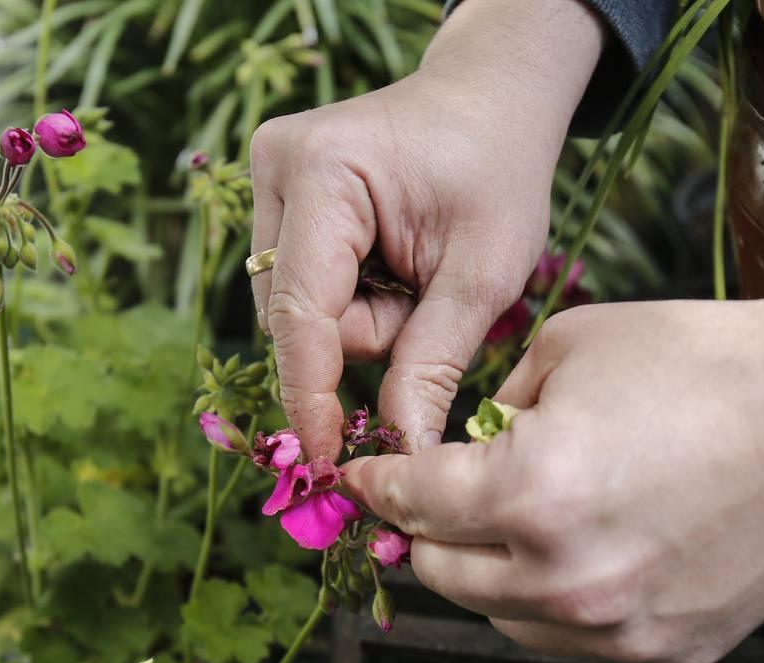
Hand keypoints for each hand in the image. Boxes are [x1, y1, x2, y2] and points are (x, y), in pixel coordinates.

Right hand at [248, 0, 605, 458]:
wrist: (491, 100)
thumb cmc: (498, 172)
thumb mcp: (483, 273)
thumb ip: (433, 364)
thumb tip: (402, 452)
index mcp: (324, 171)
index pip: (302, 312)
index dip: (311, 395)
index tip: (324, 461)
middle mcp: (274, 169)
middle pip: (295, 318)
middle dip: (363, 336)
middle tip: (426, 297)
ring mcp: (265, 180)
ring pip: (293, 312)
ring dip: (356, 321)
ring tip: (410, 273)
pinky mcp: (272, 197)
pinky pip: (298, 290)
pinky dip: (347, 301)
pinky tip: (385, 265)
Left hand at [344, 280, 763, 662]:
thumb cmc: (706, 364)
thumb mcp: (569, 347)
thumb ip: (494, 407)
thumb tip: (462, 443)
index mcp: (527, 494)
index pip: (411, 503)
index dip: (377, 484)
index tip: (361, 480)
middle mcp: (562, 579)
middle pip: (439, 573)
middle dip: (422, 530)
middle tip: (430, 498)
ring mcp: (614, 630)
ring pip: (497, 616)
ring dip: (484, 570)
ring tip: (510, 521)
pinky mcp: (662, 655)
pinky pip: (565, 640)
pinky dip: (547, 601)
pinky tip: (572, 553)